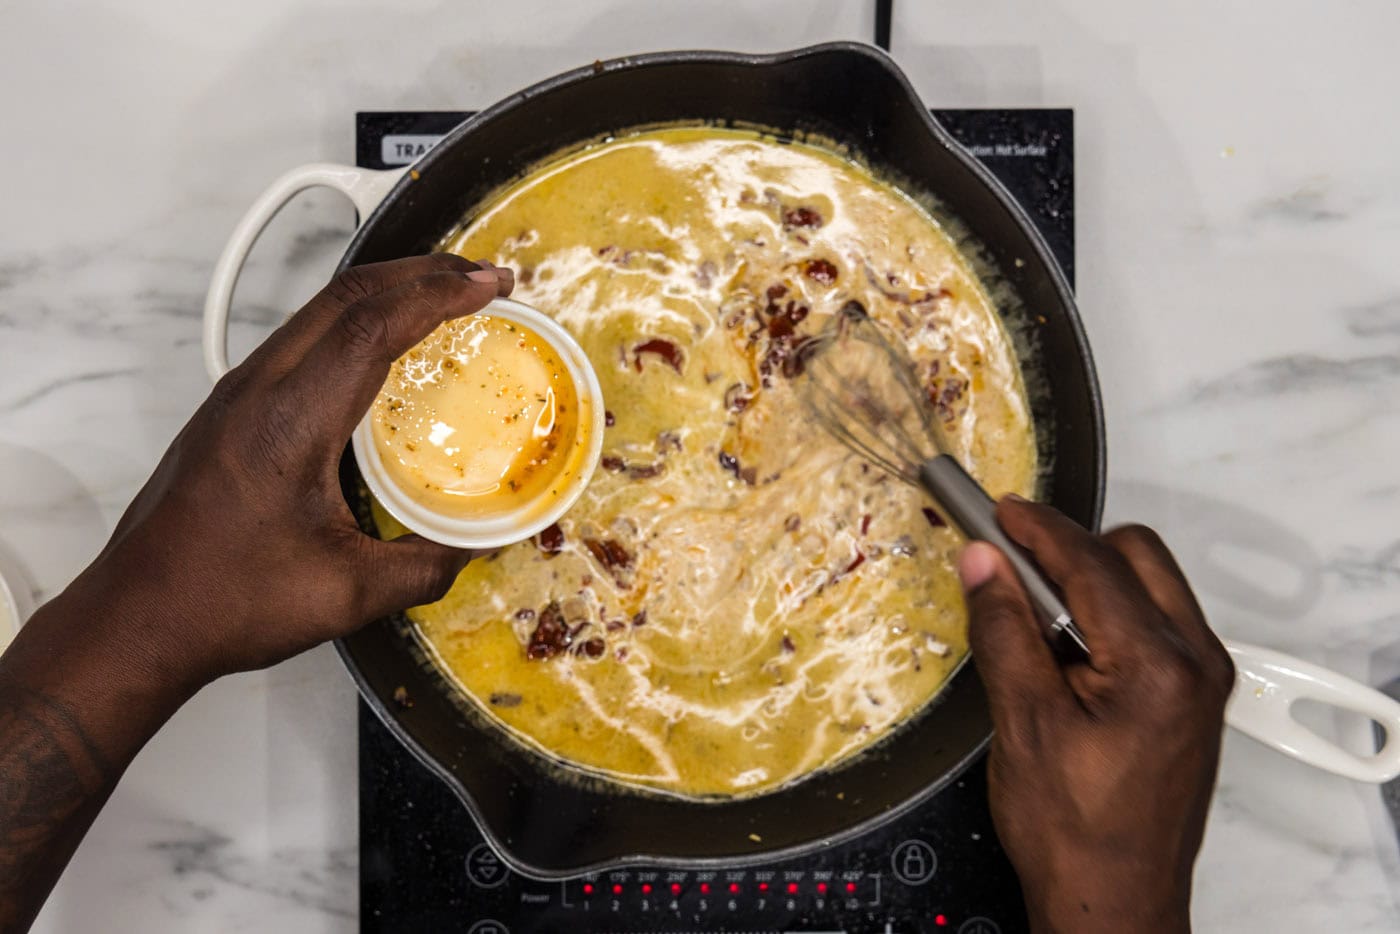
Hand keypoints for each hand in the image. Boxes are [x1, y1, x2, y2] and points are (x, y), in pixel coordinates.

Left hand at [80, 253, 513, 688]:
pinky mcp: (231, 409)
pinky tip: (386, 352)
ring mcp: (238, 394)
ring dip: (386, 295)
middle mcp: (258, 390)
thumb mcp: (347, 594)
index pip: (370, 326)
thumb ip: (425, 566)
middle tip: (481, 281)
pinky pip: (303, 341)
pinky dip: (356, 325)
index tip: (489, 286)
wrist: (136, 619)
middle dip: (420, 275)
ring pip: (319, 311)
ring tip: (444, 303)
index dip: (436, 296)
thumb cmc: (225, 601)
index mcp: (288, 422)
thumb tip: (478, 546)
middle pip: (345, 295)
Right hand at [958, 497, 1234, 932]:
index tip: (998, 513)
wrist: (1112, 900)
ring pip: (1147, 581)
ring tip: (1031, 616)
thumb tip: (985, 563)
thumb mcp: (1022, 721)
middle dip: (1070, 548)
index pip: (1093, 564)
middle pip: (1135, 555)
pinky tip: (1062, 646)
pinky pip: (1152, 619)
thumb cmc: (1073, 831)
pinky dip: (1106, 612)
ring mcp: (1201, 679)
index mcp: (1158, 666)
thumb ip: (1004, 629)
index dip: (1037, 529)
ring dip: (1088, 579)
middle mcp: (1195, 663)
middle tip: (1010, 562)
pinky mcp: (1192, 695)